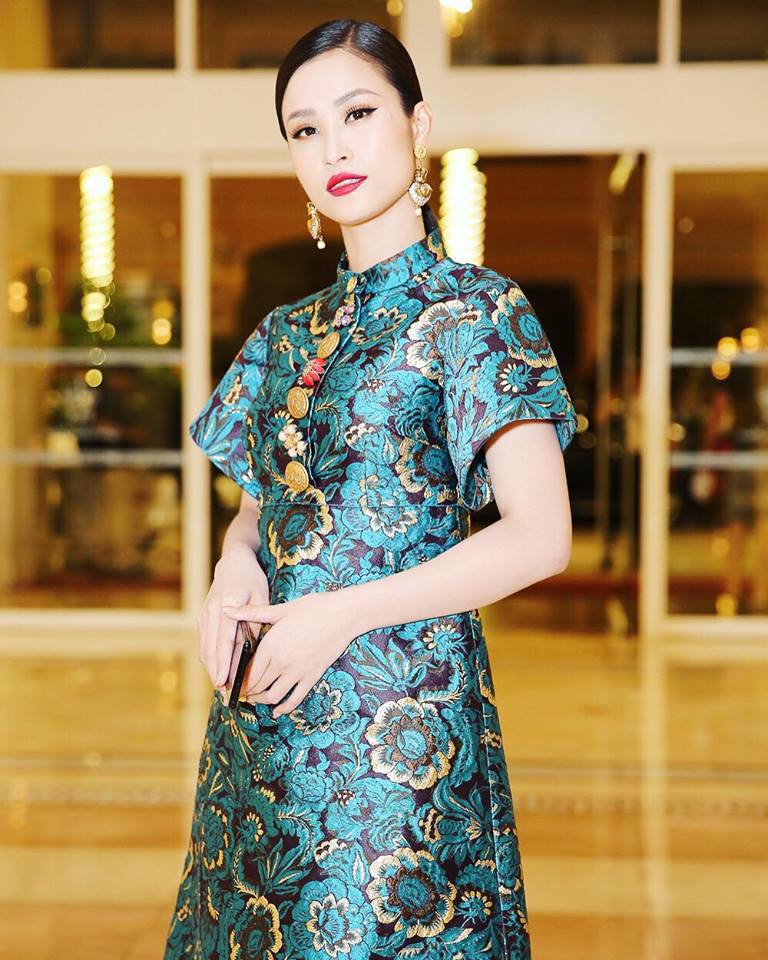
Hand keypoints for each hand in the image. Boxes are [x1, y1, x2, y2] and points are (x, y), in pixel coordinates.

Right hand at [198, 544, 268, 690]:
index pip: (225, 640)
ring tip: (222, 689)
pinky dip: (210, 659)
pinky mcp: (202, 618)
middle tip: (225, 694)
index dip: (224, 663)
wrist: (233, 563)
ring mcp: (204, 615)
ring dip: (212, 669)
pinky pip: (205, 643)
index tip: (224, 681)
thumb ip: (255, 621)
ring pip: (205, 649)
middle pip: (211, 649)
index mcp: (228, 606)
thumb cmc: (252, 580)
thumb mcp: (261, 596)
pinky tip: (218, 672)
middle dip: (217, 673)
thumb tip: (252, 647)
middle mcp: (212, 612)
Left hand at [222, 590, 358, 718]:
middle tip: (240, 692)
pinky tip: (277, 710)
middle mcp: (282, 662)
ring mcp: (298, 672)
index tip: (233, 682)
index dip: (238, 680)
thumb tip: (226, 610)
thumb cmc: (313, 607)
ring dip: (261, 700)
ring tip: (255, 698)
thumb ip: (252, 613)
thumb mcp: (281, 609)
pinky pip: (295, 699)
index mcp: (271, 645)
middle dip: (247, 691)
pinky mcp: (312, 677)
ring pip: (272, 696)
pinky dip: (284, 708)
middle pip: (257, 685)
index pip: (248, 671)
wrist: (344, 614)